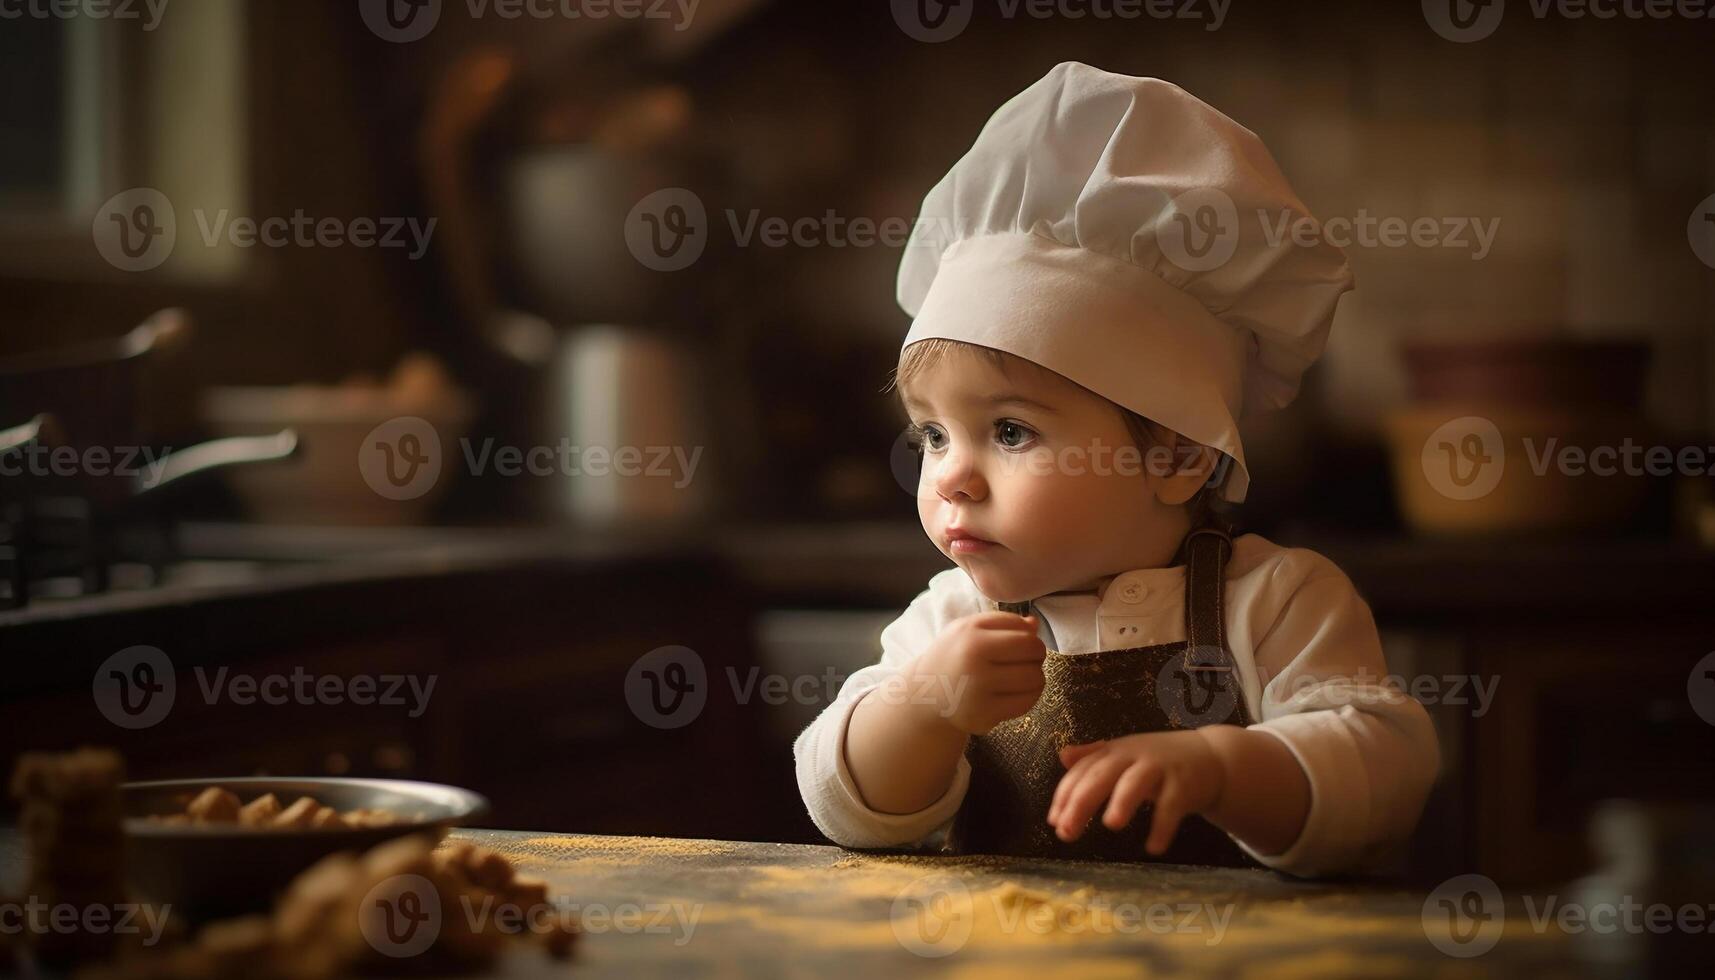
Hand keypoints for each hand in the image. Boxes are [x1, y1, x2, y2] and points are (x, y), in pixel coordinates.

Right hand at [904, 612, 1045, 735]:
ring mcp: (978, 691)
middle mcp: (973, 662)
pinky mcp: (983, 715)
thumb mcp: (968, 629)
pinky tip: (1015, 693)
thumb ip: (1003, 622)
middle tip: (1023, 661)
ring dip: (1036, 677)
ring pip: (1035, 679)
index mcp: (971, 635)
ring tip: (1021, 676)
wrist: (925, 694)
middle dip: (1036, 656)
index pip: (1024, 633)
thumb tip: (1034, 624)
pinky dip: (1028, 697)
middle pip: (1033, 652)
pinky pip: (1025, 703)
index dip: (1031, 638)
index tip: (1021, 644)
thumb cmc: (953, 656)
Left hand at [1047, 729, 1226, 854]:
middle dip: (1082, 801)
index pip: (1083, 770)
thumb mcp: (1125, 754)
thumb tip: (1063, 756)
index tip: (1053, 820)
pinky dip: (1163, 826)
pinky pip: (1171, 807)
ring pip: (1136, 782)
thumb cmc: (1158, 762)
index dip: (1065, 794)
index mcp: (1115, 751)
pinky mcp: (1184, 785)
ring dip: (1123, 801)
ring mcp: (1160, 769)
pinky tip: (1153, 847)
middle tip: (1066, 831)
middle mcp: (1134, 756)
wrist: (1210, 757)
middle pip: (1102, 774)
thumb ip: (1093, 757)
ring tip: (1112, 824)